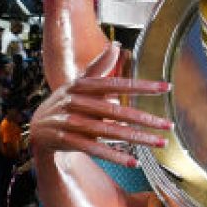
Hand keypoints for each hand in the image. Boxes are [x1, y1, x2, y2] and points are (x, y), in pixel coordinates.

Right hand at [29, 43, 171, 167]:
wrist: (37, 128)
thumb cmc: (66, 103)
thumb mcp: (79, 84)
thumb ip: (99, 67)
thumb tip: (117, 45)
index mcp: (82, 85)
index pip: (116, 84)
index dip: (141, 86)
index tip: (166, 88)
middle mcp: (76, 102)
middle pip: (116, 111)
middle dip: (145, 119)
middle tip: (168, 125)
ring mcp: (70, 122)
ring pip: (109, 132)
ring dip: (136, 138)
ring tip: (159, 143)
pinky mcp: (66, 141)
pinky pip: (95, 150)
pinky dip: (114, 156)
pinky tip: (134, 162)